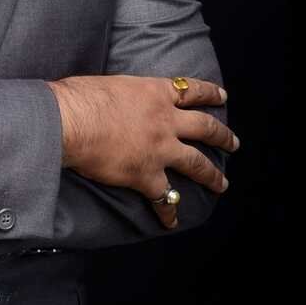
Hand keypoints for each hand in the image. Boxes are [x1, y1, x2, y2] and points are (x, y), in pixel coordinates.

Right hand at [45, 74, 237, 229]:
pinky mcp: (147, 175)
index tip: (222, 97)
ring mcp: (160, 149)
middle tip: (234, 143)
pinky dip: (168, 211)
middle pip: (204, 127)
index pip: (190, 90)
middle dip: (222, 136)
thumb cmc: (81, 97)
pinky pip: (164, 197)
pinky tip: (171, 220)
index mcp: (155, 93)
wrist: (71, 121)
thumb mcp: (111, 84)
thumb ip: (124, 94)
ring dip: (213, 175)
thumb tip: (116, 99)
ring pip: (197, 163)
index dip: (209, 93)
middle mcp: (165, 120)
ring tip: (223, 183)